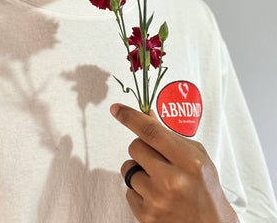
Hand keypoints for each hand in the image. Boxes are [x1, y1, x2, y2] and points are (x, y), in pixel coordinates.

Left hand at [110, 104, 238, 222]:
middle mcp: (172, 181)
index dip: (130, 117)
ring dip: (139, 170)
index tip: (116, 109)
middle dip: (142, 148)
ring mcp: (158, 200)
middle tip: (158, 159)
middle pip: (135, 146)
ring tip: (158, 180)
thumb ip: (170, 136)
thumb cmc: (205, 189)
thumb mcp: (197, 157)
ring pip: (128, 168)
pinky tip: (156, 196)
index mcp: (189, 162)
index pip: (152, 132)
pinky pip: (128, 190)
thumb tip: (146, 114)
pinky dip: (139, 191)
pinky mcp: (146, 215)